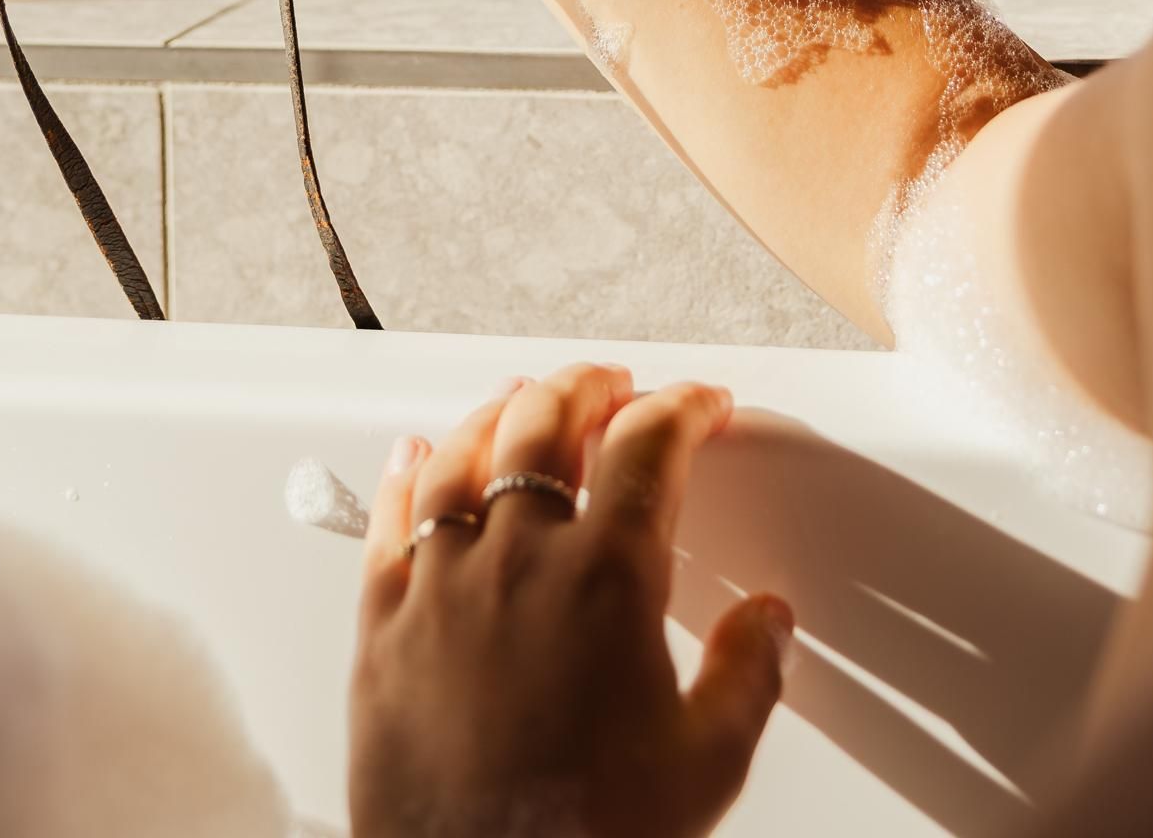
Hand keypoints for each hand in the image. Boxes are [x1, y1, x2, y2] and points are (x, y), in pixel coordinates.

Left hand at [350, 364, 791, 837]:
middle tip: (613, 384)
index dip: (683, 408)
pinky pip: (390, 518)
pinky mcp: (382, 621)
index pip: (649, 446)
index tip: (701, 405)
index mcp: (607, 577)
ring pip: (464, 453)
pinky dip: (408, 472)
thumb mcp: (706, 767)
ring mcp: (442, 582)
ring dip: (501, 411)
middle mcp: (519, 557)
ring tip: (523, 398)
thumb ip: (748, 678)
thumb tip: (769, 621)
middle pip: (547, 421)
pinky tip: (418, 454)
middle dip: (588, 386)